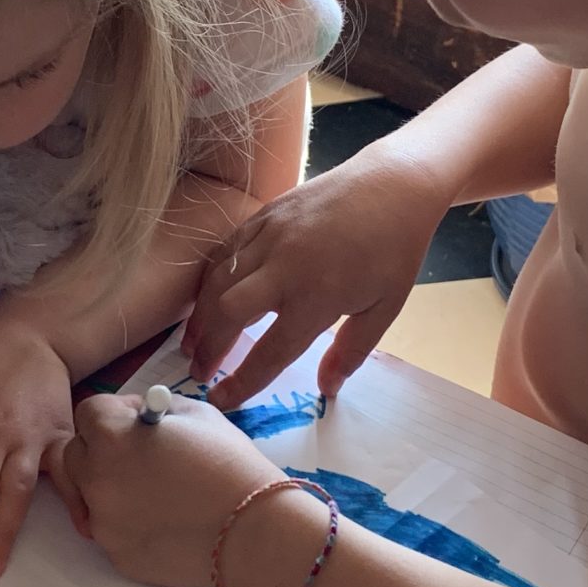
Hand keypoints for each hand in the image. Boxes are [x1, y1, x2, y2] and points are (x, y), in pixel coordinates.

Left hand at [63, 391, 277, 586]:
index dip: (113, 415)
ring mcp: (103, 521)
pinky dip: (127, 522)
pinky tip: (163, 520)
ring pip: (87, 495)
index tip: (136, 424)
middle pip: (74, 454)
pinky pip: (110, 529)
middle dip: (99, 450)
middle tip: (138, 458)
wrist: (254, 532)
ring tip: (152, 492)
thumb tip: (132, 416)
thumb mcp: (195, 414)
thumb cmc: (230, 465)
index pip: (88, 412)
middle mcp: (96, 478)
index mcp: (113, 436)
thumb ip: (150, 409)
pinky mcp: (115, 554)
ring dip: (108, 487)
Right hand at [185, 143, 451, 409]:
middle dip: (207, 346)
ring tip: (193, 341)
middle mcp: (285, 265)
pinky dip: (209, 277)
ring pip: (218, 279)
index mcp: (318, 296)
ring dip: (199, 315)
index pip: (270, 351)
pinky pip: (225, 250)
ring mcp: (270, 235)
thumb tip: (327, 390)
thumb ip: (351, 351)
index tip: (221, 401)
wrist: (394, 185)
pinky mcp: (264, 214)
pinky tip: (206, 298)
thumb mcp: (384, 308)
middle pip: (227, 311)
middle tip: (198, 371)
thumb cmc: (394, 250)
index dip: (242, 381)